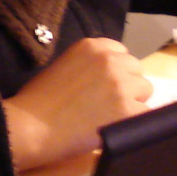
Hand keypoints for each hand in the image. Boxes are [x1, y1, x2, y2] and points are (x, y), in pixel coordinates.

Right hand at [2, 38, 151, 169]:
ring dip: (133, 102)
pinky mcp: (127, 109)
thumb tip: (109, 80)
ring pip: (145, 90)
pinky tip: (116, 129)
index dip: (115, 71)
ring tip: (110, 117)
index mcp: (92, 46)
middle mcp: (110, 60)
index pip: (121, 52)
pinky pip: (145, 114)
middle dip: (127, 85)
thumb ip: (89, 66)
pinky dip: (134, 122)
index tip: (104, 86)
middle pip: (136, 69)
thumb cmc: (37, 101)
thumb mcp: (64, 66)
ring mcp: (121, 84)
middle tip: (108, 104)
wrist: (31, 126)